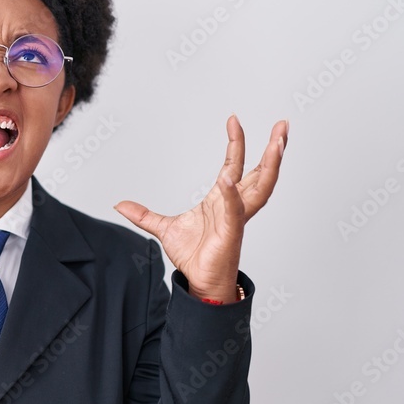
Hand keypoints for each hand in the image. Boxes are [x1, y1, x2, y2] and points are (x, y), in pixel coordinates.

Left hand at [114, 116, 287, 302]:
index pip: (234, 165)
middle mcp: (235, 205)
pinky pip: (235, 209)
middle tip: (283, 125)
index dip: (236, 143)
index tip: (233, 120)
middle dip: (273, 149)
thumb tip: (120, 204)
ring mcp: (236, 218)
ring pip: (261, 187)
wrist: (199, 284)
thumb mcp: (163, 229)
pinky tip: (229, 177)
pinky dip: (231, 193)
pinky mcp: (231, 233)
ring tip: (279, 143)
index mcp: (222, 200)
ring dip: (271, 165)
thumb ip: (144, 215)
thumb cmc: (193, 257)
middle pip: (260, 172)